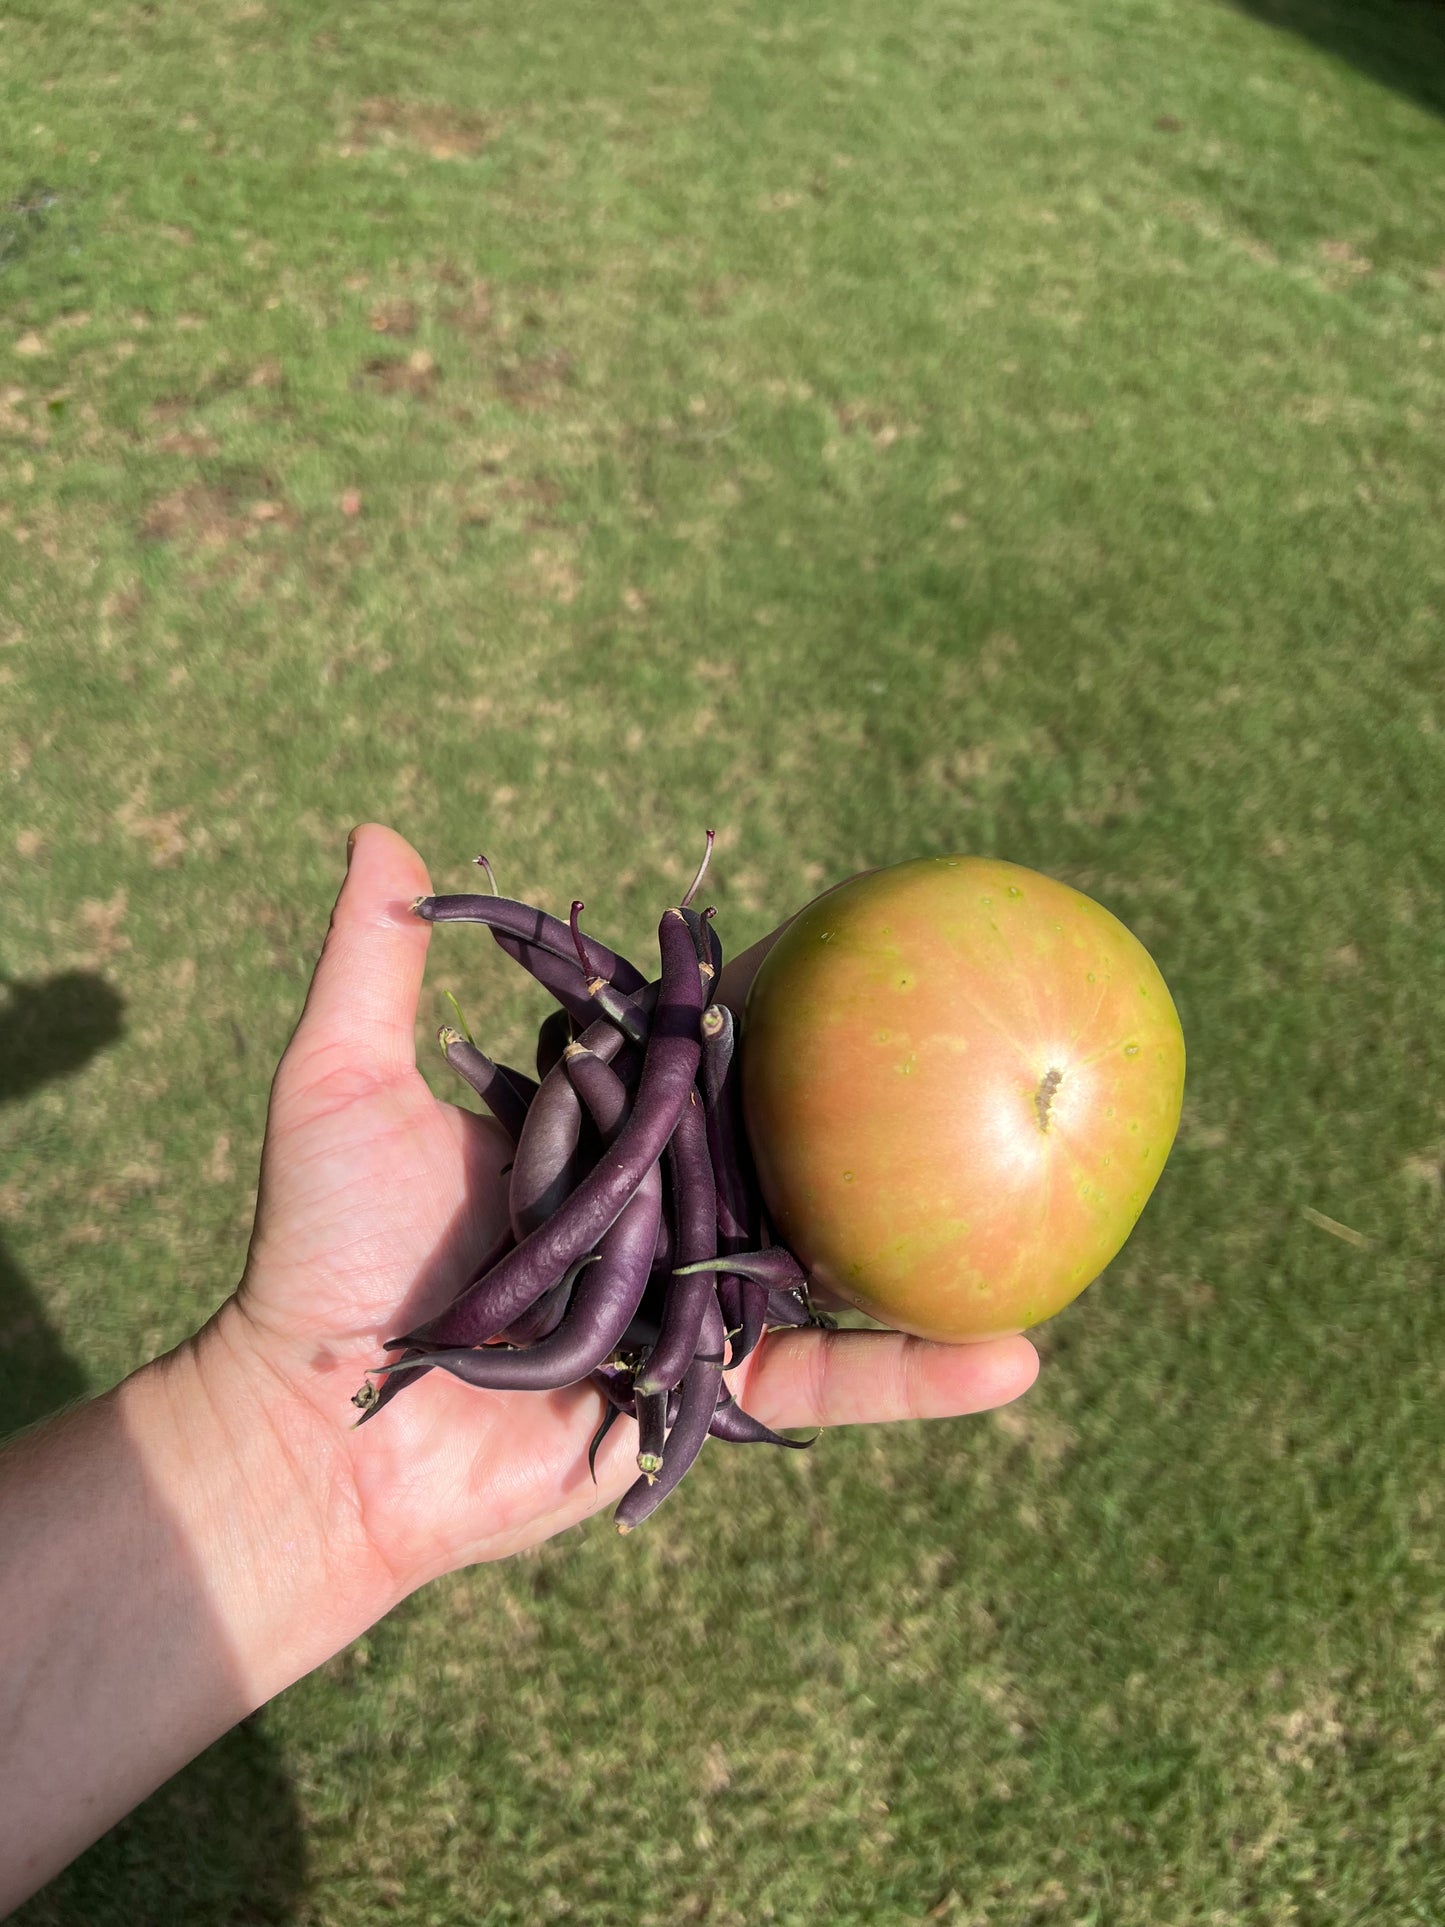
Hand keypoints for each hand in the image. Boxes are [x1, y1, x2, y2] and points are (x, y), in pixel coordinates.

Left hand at [220, 824, 1038, 1591]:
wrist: (326, 1425)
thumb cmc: (327, 1254)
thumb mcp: (343, 1086)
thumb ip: (372, 965)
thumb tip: (382, 829)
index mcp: (605, 1132)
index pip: (709, 1051)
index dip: (777, 996)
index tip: (860, 935)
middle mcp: (665, 1206)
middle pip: (797, 1139)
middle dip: (890, 1095)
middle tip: (999, 1032)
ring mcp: (697, 1298)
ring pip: (839, 1255)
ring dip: (942, 1231)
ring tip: (1056, 1182)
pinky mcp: (713, 1394)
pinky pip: (830, 1384)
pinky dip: (922, 1378)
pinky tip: (1022, 1356)